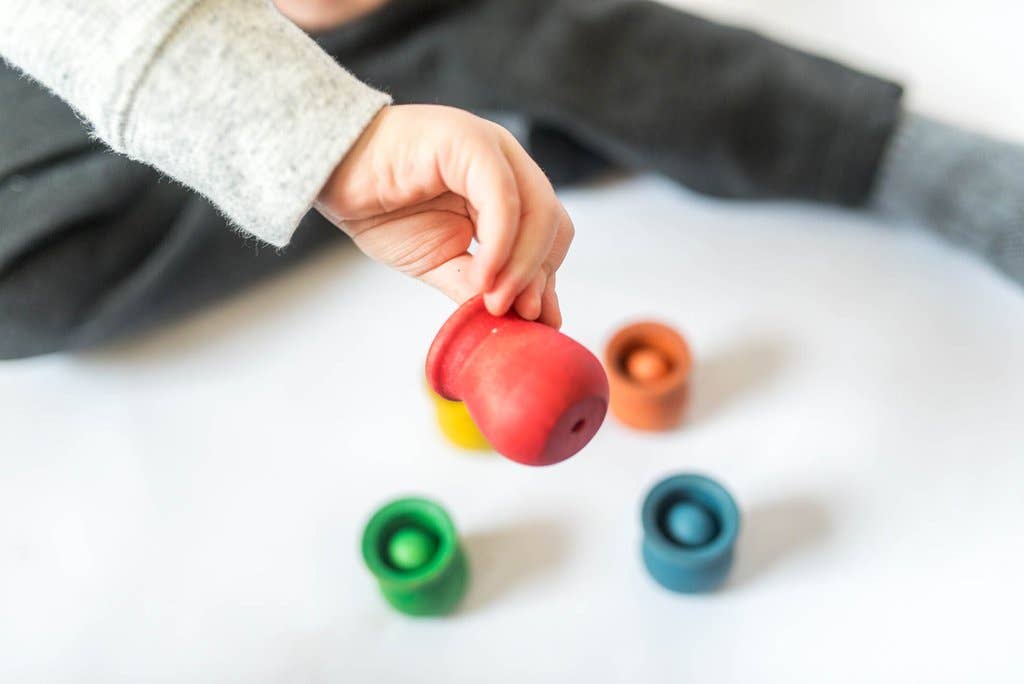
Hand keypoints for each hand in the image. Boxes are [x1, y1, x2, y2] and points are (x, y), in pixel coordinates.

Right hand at [317, 104, 572, 326]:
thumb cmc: (381, 209)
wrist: (328, 174)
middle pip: (552, 223)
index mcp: (506, 187)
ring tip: (499, 304)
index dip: (546, 278)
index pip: (550, 234)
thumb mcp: (439, 261)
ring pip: (537, 209)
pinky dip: (500, 244)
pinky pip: (501, 198)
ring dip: (523, 265)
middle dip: (540, 276)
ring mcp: (491, 147)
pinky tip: (484, 278)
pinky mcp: (468, 141)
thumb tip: (517, 317)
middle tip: (522, 316)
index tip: (535, 320)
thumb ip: (476, 284)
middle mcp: (507, 163)